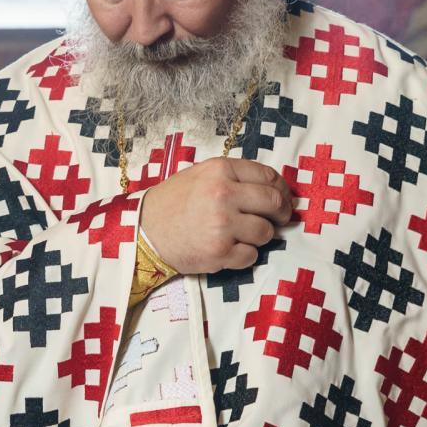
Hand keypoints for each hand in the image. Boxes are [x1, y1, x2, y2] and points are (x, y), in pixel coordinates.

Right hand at [139, 158, 292, 274]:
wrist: (143, 230)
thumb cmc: (173, 202)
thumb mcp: (201, 175)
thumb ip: (235, 178)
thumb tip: (274, 189)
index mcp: (221, 170)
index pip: (269, 177)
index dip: (282, 190)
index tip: (283, 199)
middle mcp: (223, 194)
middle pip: (274, 203)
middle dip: (281, 213)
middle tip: (278, 220)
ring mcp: (223, 224)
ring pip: (266, 232)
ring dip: (260, 236)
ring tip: (241, 235)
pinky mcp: (220, 251)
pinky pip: (252, 256)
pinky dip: (245, 255)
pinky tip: (229, 249)